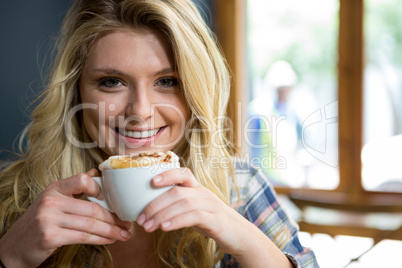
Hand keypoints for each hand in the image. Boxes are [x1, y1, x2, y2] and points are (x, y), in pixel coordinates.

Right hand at [0, 169, 131, 267]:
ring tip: (124, 234)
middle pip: (92, 208)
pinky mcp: (50, 236)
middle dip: (114, 218)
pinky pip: (83, 237)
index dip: (100, 188)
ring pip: (91, 224)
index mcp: (54, 189)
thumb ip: (73, 189)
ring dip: (111, 231)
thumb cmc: (37, 223)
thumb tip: (95, 173)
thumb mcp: (51, 201)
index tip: (113, 200)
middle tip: (127, 224)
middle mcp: (51, 201)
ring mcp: (49, 219)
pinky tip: (110, 240)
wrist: (13, 248)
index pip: (82, 179)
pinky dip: (100, 239)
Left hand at [136, 168, 253, 255]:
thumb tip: (150, 210)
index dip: (167, 174)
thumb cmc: (212, 222)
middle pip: (177, 192)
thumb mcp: (195, 210)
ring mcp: (211, 206)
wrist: (240, 236)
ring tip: (148, 226)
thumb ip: (178, 206)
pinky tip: (165, 228)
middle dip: (155, 205)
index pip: (184, 173)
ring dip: (162, 215)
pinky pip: (194, 216)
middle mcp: (204, 193)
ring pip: (183, 203)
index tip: (150, 182)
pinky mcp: (216, 221)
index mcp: (198, 188)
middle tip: (141, 219)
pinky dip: (177, 221)